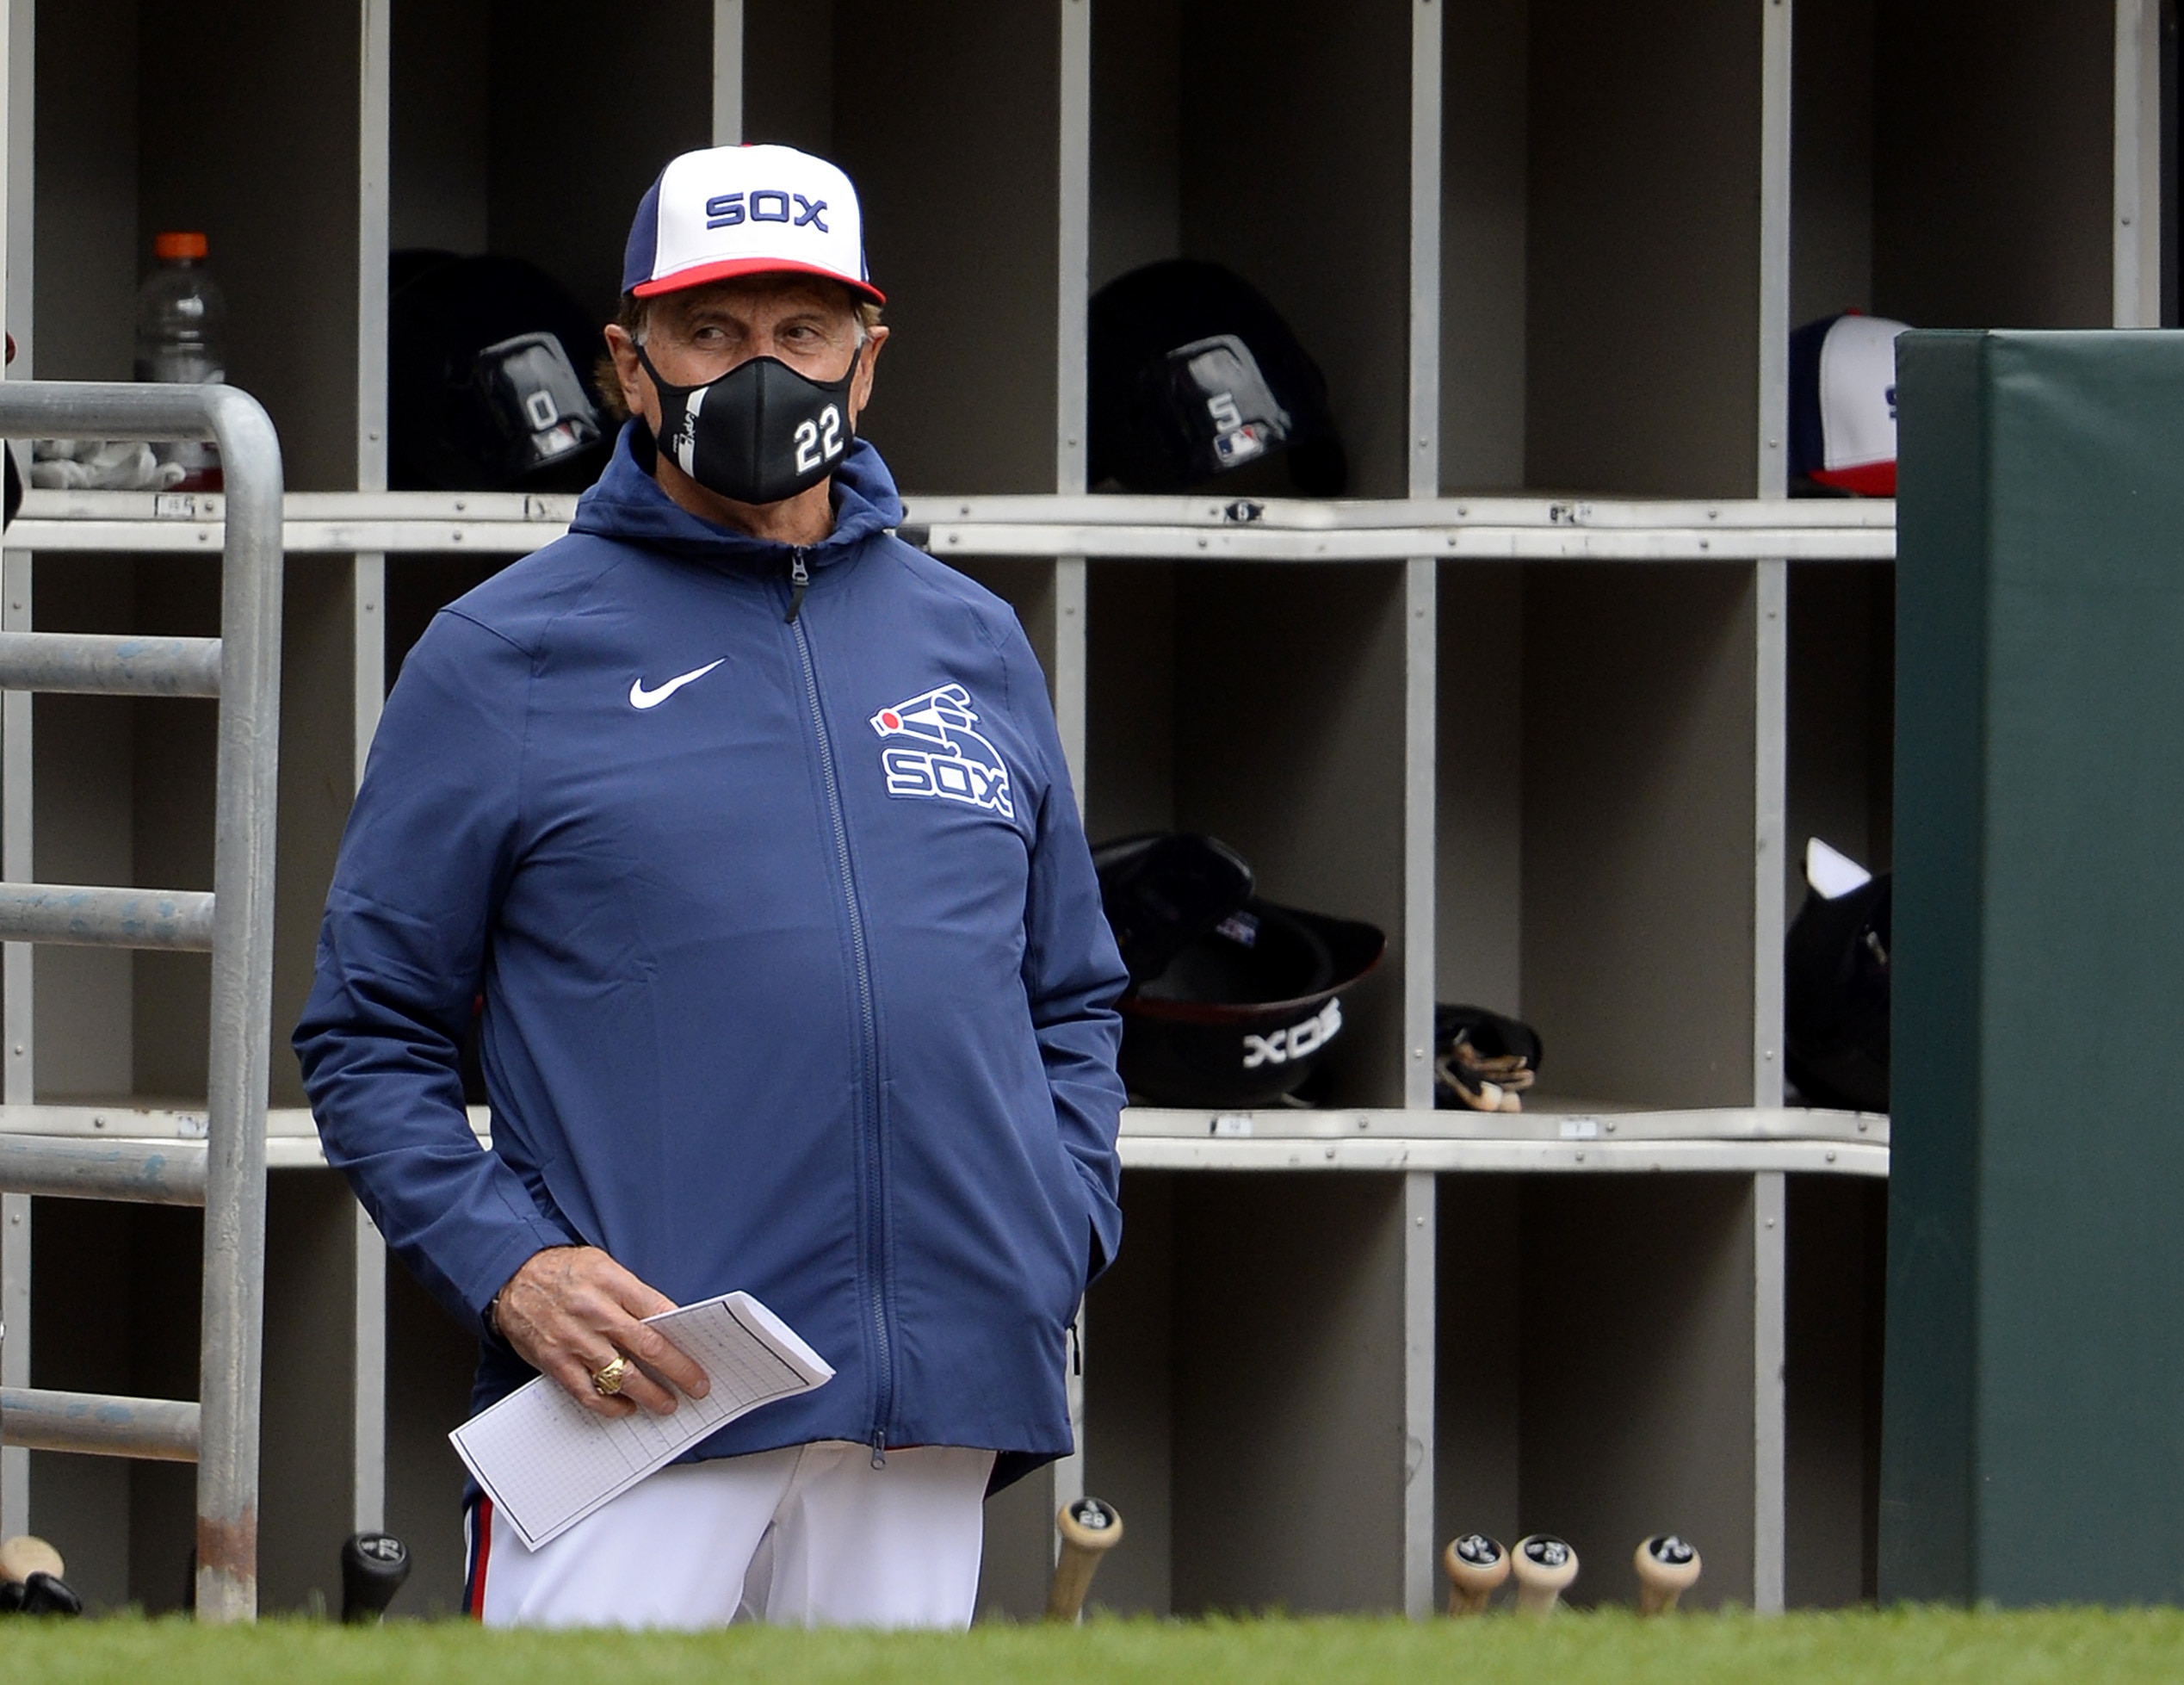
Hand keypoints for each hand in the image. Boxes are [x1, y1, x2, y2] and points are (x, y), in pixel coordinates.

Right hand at [491, 1246, 710, 1418]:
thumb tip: (667, 1323)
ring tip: (666, 1403)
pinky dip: (609, 1405)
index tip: (701, 1353)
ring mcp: (574, 1339)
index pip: (658, 1311)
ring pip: (620, 1375)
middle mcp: (594, 1311)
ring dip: (649, 1395)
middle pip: (647, 1346)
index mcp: (611, 1282)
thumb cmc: (564, 1271)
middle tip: (697, 1386)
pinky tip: (626, 1407)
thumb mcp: (603, 1265)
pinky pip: (587, 1392)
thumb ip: (633, 1294)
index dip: (683, 1336)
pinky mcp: (554, 1361)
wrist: (513, 1276)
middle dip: (678, 1370)